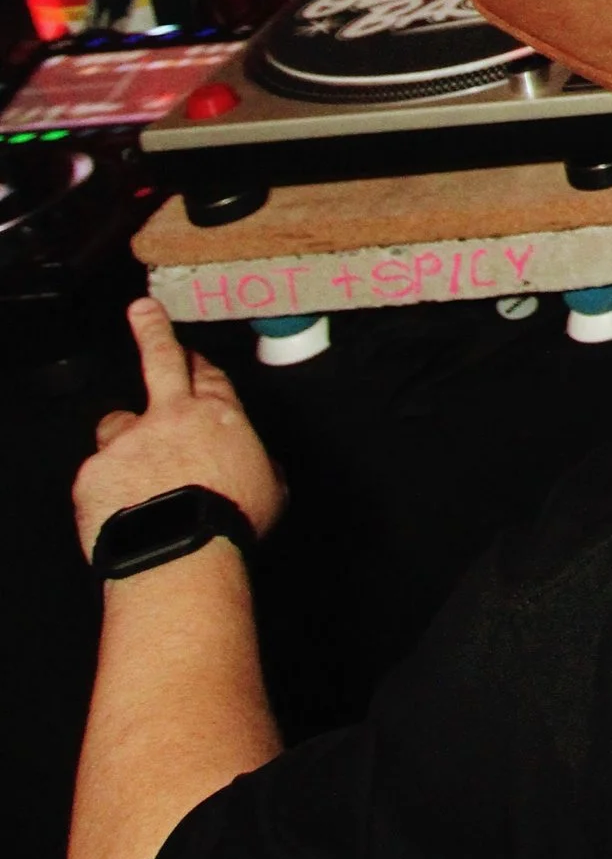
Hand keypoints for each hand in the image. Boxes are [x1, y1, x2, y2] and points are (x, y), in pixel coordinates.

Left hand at [73, 301, 285, 562]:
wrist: (180, 549)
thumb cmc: (232, 522)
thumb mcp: (269, 492)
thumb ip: (262, 469)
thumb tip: (264, 470)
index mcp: (218, 417)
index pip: (210, 377)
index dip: (201, 363)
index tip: (193, 354)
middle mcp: (171, 417)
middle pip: (161, 359)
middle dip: (154, 331)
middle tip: (144, 309)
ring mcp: (129, 440)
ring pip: (118, 422)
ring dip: (123, 433)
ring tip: (128, 458)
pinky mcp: (96, 469)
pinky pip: (98, 471)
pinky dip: (106, 484)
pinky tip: (116, 505)